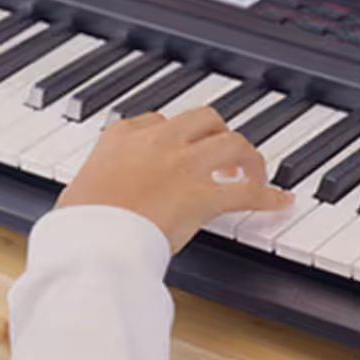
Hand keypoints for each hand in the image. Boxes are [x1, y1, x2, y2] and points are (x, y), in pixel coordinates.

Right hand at [58, 106, 294, 252]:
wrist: (91, 241)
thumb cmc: (80, 224)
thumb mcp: (78, 193)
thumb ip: (93, 186)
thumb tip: (87, 201)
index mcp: (123, 137)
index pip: (158, 120)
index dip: (175, 134)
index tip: (181, 145)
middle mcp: (158, 142)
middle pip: (204, 118)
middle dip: (218, 132)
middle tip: (223, 155)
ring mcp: (184, 166)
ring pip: (233, 142)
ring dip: (248, 156)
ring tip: (253, 172)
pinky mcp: (203, 196)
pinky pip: (246, 193)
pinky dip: (269, 196)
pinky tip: (281, 201)